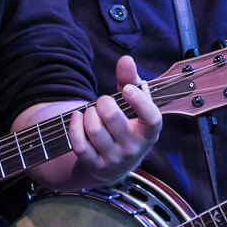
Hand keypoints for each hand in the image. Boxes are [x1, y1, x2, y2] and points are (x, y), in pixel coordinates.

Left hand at [66, 55, 161, 185]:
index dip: (140, 101)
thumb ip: (129, 80)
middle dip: (103, 102)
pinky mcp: (95, 166)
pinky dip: (75, 126)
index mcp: (148, 133)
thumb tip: (126, 59)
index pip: (152, 118)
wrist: (113, 163)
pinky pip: (79, 144)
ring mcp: (114, 160)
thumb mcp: (131, 104)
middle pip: (112, 117)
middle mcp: (134, 149)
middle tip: (104, 101)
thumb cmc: (124, 124)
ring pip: (94, 130)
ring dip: (88, 114)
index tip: (127, 89)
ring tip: (92, 112)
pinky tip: (77, 118)